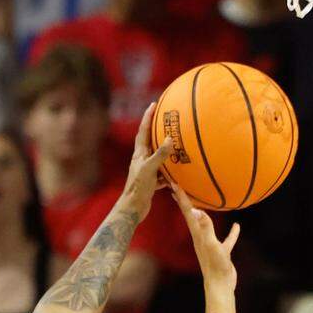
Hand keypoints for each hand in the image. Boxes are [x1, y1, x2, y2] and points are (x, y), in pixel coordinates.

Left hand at [120, 102, 173, 221]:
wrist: (132, 209)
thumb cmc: (138, 188)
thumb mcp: (150, 169)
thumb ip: (160, 154)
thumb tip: (170, 138)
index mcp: (139, 154)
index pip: (143, 131)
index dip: (148, 116)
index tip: (153, 104)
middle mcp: (142, 160)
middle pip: (151, 141)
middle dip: (158, 130)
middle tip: (167, 119)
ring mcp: (146, 171)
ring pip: (158, 158)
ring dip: (167, 152)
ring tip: (178, 144)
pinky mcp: (150, 182)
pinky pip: (163, 174)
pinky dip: (171, 172)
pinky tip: (180, 172)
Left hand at [170, 182, 239, 288]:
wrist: (220, 286)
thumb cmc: (215, 266)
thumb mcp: (212, 244)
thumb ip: (205, 228)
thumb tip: (196, 210)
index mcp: (197, 234)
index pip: (188, 212)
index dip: (181, 197)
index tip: (174, 183)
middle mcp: (201, 238)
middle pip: (191, 215)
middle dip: (184, 202)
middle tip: (177, 187)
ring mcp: (210, 244)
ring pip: (206, 225)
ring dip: (204, 214)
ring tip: (202, 203)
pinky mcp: (221, 251)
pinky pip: (227, 239)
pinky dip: (231, 232)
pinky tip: (236, 226)